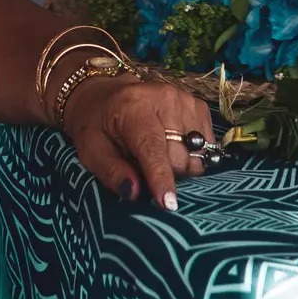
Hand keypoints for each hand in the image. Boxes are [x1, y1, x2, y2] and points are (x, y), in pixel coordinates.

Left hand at [60, 73, 215, 210]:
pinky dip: (192, 154)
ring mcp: (185, 100)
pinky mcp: (198, 106)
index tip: (169, 204)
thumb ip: (110, 172)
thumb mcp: (90, 150)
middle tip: (144, 166)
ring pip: (196, 155)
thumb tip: (132, 192)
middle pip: (179, 157)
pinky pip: (207, 146)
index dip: (161, 178)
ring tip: (158, 153)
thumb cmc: (96, 125)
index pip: (152, 148)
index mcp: (132, 107)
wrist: (105, 95)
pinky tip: (173, 145)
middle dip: (165, 173)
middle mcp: (164, 99)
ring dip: (180, 164)